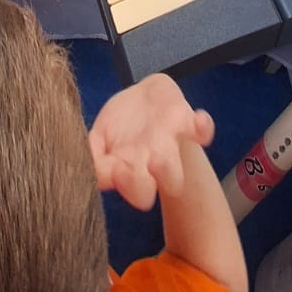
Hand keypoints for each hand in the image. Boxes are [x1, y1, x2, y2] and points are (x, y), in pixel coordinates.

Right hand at [89, 76, 214, 208]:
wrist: (145, 100)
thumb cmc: (120, 126)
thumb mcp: (99, 137)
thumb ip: (91, 155)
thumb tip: (89, 172)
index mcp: (131, 171)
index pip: (133, 191)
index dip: (125, 184)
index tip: (114, 169)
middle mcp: (153, 164)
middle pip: (157, 187)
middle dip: (149, 184)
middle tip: (139, 168)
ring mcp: (170, 144)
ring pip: (176, 168)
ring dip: (169, 168)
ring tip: (157, 159)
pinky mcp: (186, 122)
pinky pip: (202, 130)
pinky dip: (203, 127)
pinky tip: (199, 121)